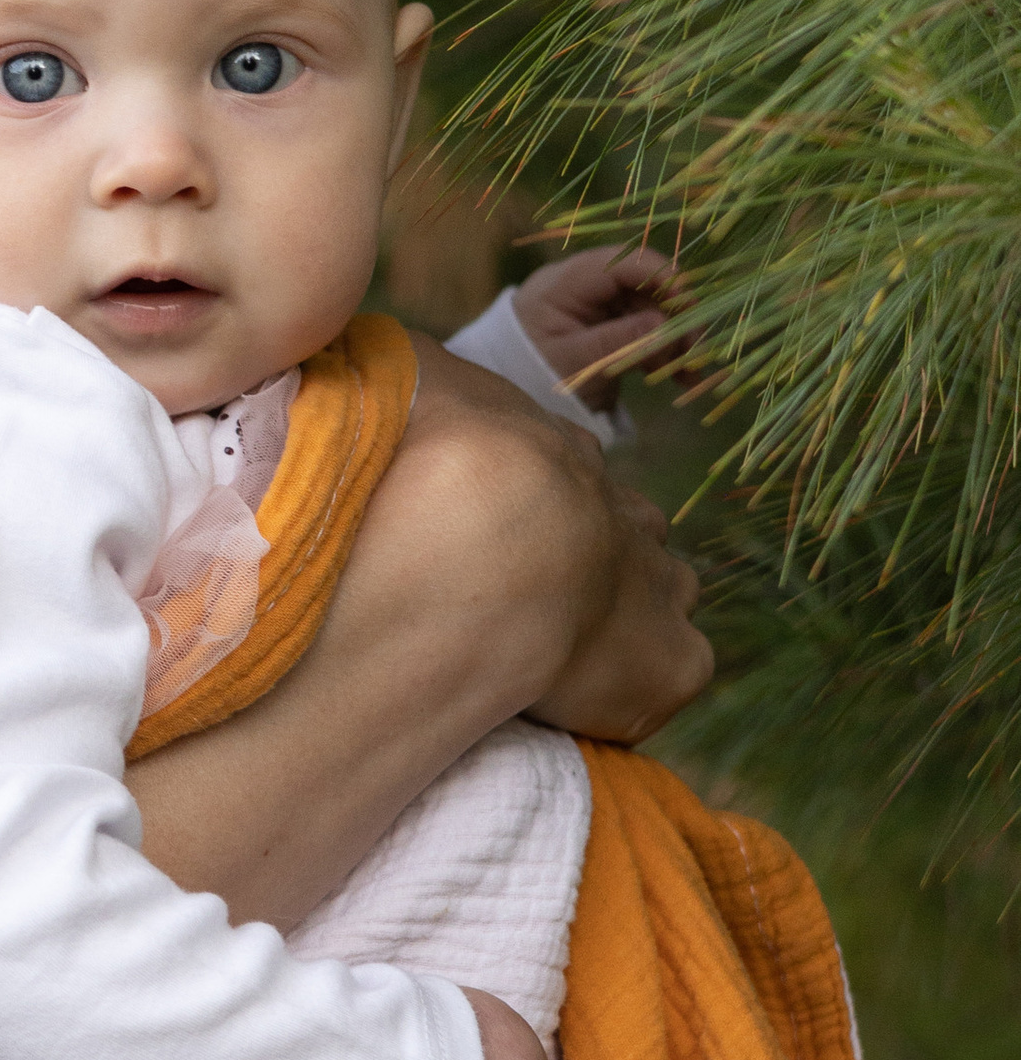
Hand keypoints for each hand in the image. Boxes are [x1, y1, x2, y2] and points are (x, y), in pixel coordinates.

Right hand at [383, 343, 710, 744]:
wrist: (481, 540)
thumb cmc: (434, 460)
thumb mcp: (409, 378)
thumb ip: (414, 374)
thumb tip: (382, 357)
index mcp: (562, 454)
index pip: (565, 473)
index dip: (532, 505)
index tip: (496, 534)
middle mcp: (622, 511)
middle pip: (625, 530)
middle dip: (592, 557)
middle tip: (528, 598)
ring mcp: (660, 584)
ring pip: (662, 593)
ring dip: (625, 617)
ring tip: (560, 658)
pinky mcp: (676, 662)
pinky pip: (676, 670)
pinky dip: (643, 687)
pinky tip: (592, 702)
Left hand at [510, 241, 694, 413]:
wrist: (508, 396)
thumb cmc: (528, 371)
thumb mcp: (572, 361)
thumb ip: (617, 342)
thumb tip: (665, 326)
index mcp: (569, 280)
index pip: (625, 261)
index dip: (664, 278)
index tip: (691, 309)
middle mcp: (588, 285)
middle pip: (645, 286)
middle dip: (676, 317)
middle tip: (696, 353)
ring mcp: (601, 306)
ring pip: (653, 311)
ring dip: (676, 341)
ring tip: (692, 375)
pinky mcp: (611, 328)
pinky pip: (646, 333)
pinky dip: (666, 353)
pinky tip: (684, 379)